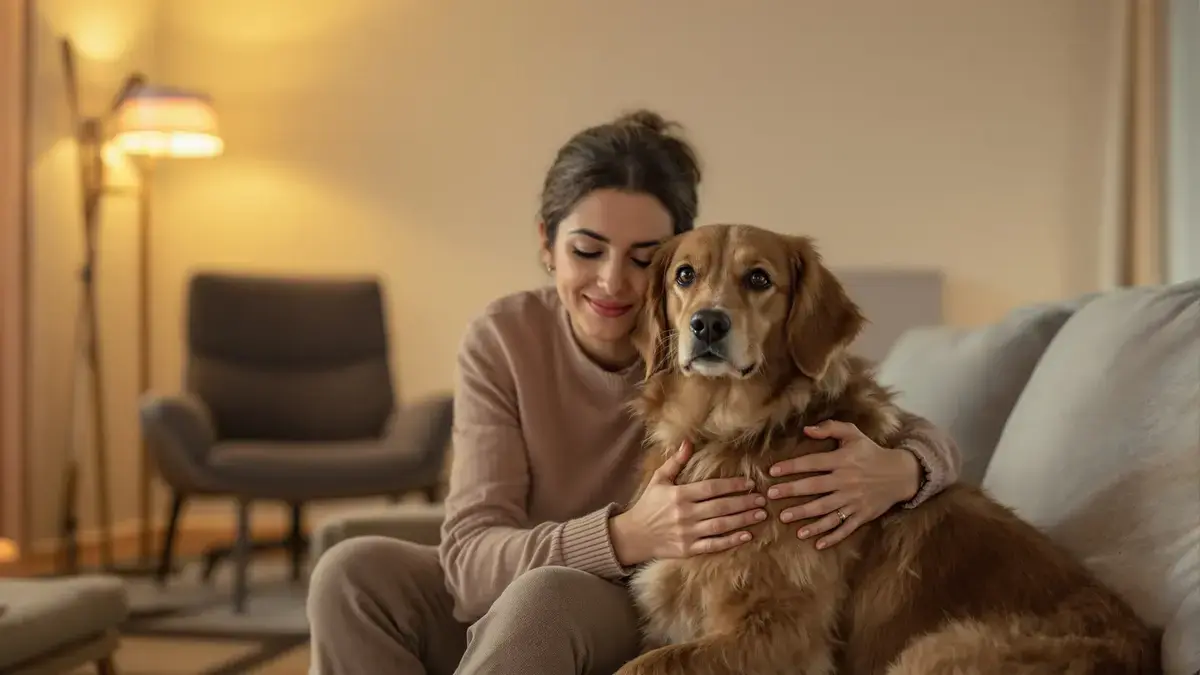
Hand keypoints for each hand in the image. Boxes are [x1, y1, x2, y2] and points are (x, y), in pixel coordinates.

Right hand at [611, 440, 765, 565]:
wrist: (633, 535)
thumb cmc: (648, 505)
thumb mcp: (659, 480)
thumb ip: (675, 462)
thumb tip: (687, 441)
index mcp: (679, 495)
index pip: (711, 488)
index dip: (732, 485)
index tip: (749, 483)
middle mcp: (685, 514)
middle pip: (721, 507)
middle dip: (744, 502)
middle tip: (762, 499)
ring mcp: (688, 533)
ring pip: (721, 526)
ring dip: (743, 520)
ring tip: (760, 514)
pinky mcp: (688, 549)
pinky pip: (714, 545)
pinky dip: (731, 541)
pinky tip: (747, 536)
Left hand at [766, 420, 920, 549]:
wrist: (900, 474)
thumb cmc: (871, 452)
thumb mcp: (854, 434)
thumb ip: (831, 428)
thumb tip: (806, 429)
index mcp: (842, 461)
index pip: (812, 463)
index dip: (791, 466)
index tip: (772, 471)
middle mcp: (845, 481)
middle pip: (814, 488)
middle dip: (792, 492)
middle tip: (771, 496)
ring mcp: (853, 501)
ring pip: (826, 510)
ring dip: (805, 516)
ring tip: (786, 519)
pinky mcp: (862, 515)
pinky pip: (845, 528)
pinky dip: (832, 537)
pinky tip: (817, 544)